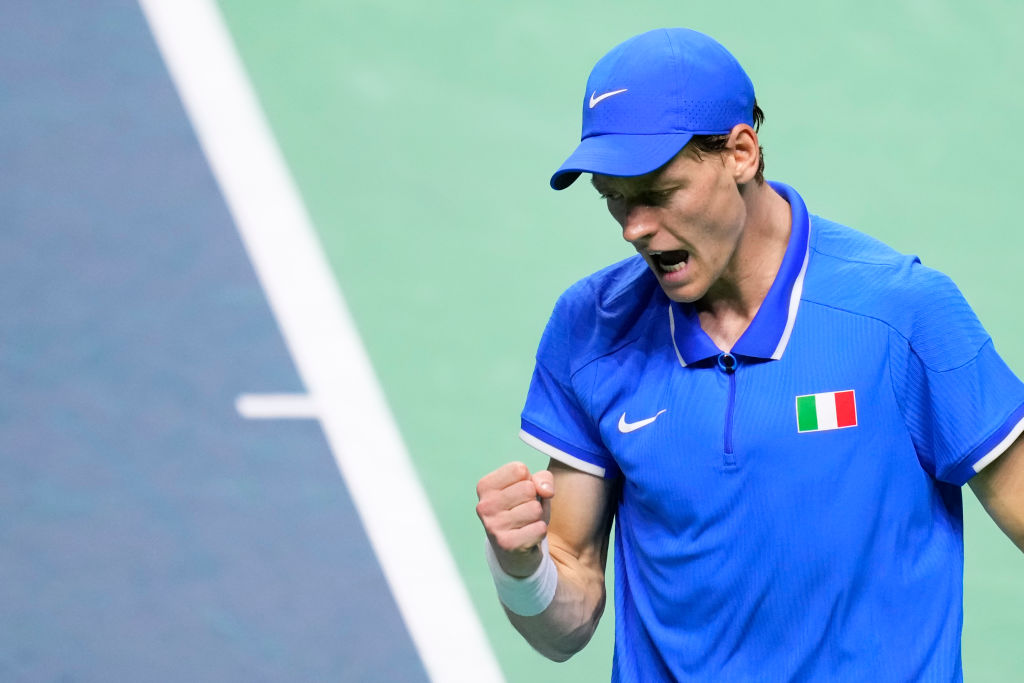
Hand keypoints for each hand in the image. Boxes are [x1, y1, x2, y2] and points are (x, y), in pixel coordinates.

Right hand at [476, 462, 554, 576]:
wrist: (517, 552)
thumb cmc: (523, 512)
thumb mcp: (533, 488)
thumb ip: (543, 478)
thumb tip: (546, 491)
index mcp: (485, 486)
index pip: (519, 469)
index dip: (529, 481)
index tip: (520, 495)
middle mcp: (484, 505)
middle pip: (528, 488)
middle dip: (534, 500)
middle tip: (524, 512)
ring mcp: (493, 526)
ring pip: (535, 509)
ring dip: (537, 517)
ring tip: (526, 524)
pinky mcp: (506, 544)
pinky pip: (539, 528)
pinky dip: (540, 532)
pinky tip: (528, 537)